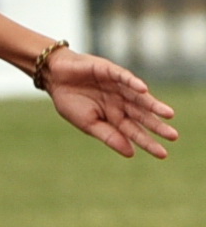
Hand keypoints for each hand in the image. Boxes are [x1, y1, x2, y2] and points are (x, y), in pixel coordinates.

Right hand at [41, 47, 177, 158]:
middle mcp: (121, 102)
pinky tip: (143, 90)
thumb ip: (109, 136)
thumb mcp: (88, 124)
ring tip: (168, 115)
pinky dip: (133, 83)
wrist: (54, 79)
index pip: (135, 131)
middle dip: (157, 126)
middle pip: (142, 116)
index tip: (163, 154)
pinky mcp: (111, 71)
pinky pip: (125, 77)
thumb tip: (131, 153)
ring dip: (154, 105)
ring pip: (140, 98)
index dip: (147, 142)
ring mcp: (118, 87)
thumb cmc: (69, 102)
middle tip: (173, 136)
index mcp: (114, 116)